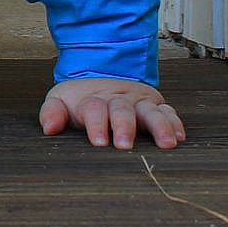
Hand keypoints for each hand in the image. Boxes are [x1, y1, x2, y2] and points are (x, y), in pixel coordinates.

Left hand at [39, 78, 184, 149]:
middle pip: (122, 110)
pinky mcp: (155, 106)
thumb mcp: (60, 102)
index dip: (96, 124)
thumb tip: (48, 128)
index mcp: (94, 99)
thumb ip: (52, 113)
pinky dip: (175, 123)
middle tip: (124, 145)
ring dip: (159, 126)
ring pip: (150, 111)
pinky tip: (179, 137)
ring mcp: (139, 102)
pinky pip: (169, 112)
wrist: (99, 81)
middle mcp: (118, 99)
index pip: (94, 109)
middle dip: (124, 126)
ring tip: (166, 144)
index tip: (98, 141)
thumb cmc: (79, 101)